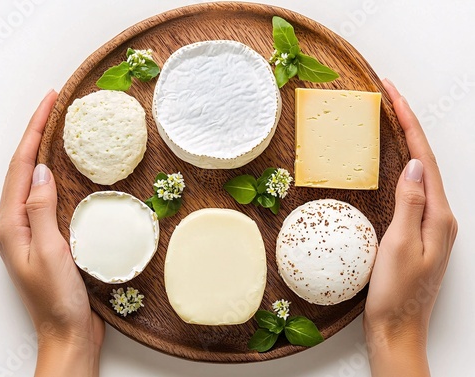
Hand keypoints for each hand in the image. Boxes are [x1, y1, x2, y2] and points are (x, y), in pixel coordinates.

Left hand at [0, 90, 104, 376]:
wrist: (67, 332)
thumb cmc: (59, 299)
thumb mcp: (51, 252)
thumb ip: (43, 210)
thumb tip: (42, 171)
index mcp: (11, 224)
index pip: (21, 167)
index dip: (35, 131)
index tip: (50, 103)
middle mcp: (16, 223)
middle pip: (24, 168)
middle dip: (37, 133)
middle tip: (54, 105)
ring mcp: (31, 229)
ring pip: (34, 179)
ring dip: (45, 150)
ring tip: (59, 126)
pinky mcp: (47, 235)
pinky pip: (48, 196)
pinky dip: (56, 174)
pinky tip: (68, 168)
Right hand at [363, 79, 456, 375]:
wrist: (396, 327)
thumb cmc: (396, 293)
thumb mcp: (401, 247)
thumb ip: (411, 205)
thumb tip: (416, 165)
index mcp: (438, 216)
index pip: (423, 158)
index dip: (407, 123)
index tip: (392, 94)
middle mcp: (438, 215)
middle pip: (424, 159)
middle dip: (407, 124)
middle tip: (388, 97)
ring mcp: (428, 223)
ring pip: (418, 172)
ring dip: (405, 142)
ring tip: (389, 118)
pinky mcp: (415, 231)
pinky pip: (411, 189)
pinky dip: (400, 167)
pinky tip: (391, 162)